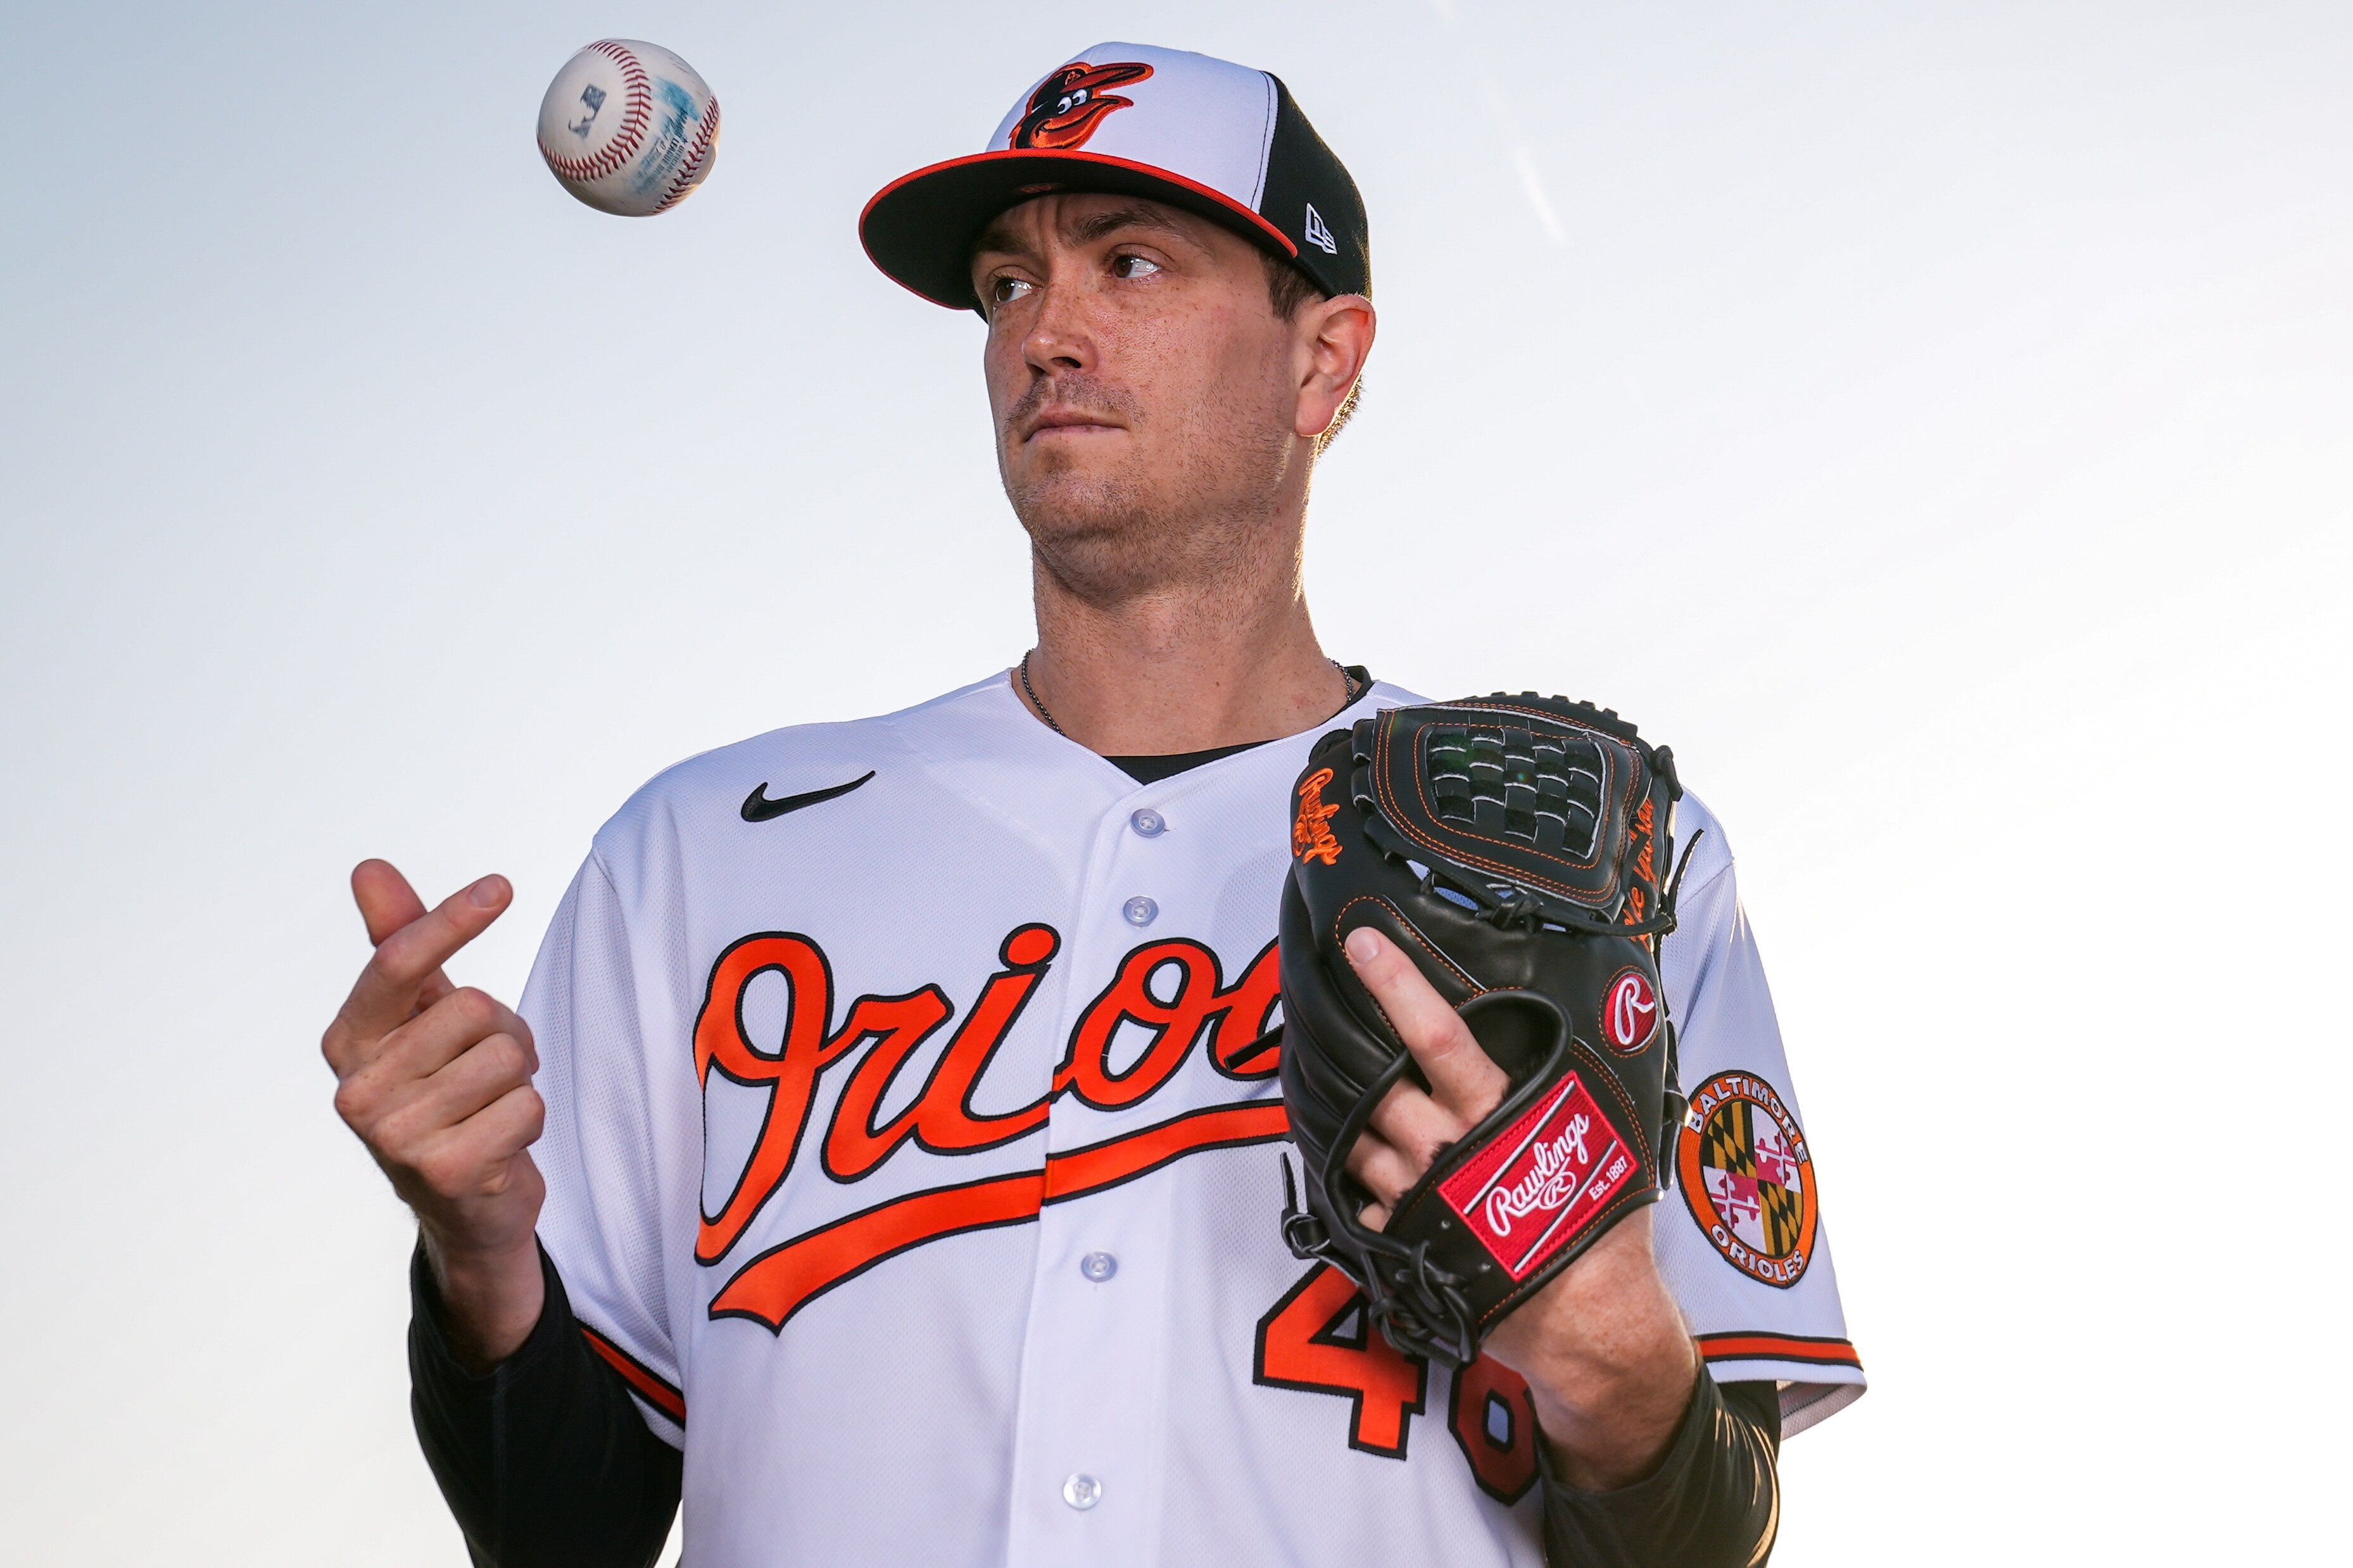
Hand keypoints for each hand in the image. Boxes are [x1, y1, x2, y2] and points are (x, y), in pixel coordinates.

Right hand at [322, 860, 545, 1369]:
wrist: (463, 1204)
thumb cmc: (444, 1092)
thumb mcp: (421, 1016)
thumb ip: (400, 941)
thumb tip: (368, 867)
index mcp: (347, 1040)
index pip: (397, 963)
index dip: (450, 920)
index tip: (501, 886)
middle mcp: (356, 1088)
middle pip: (473, 1007)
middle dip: (502, 1031)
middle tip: (484, 1071)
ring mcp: (393, 1136)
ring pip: (506, 1057)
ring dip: (518, 1079)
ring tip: (489, 1107)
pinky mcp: (443, 1171)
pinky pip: (527, 1107)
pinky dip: (529, 1121)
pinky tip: (498, 1144)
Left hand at [1341, 926, 1698, 1489]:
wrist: (1584, 1322)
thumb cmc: (1599, 1224)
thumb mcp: (1594, 1139)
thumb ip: (1561, 1088)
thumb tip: (1571, 1035)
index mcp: (1495, 1114)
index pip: (1439, 1036)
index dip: (1398, 986)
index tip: (1363, 942)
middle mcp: (1445, 1149)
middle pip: (1375, 1084)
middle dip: (1339, 1044)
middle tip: (1314, 1004)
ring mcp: (1414, 1198)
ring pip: (1353, 1137)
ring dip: (1334, 1107)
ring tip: (1316, 1072)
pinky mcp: (1398, 1240)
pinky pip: (1357, 1195)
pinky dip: (1350, 1172)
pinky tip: (1348, 1153)